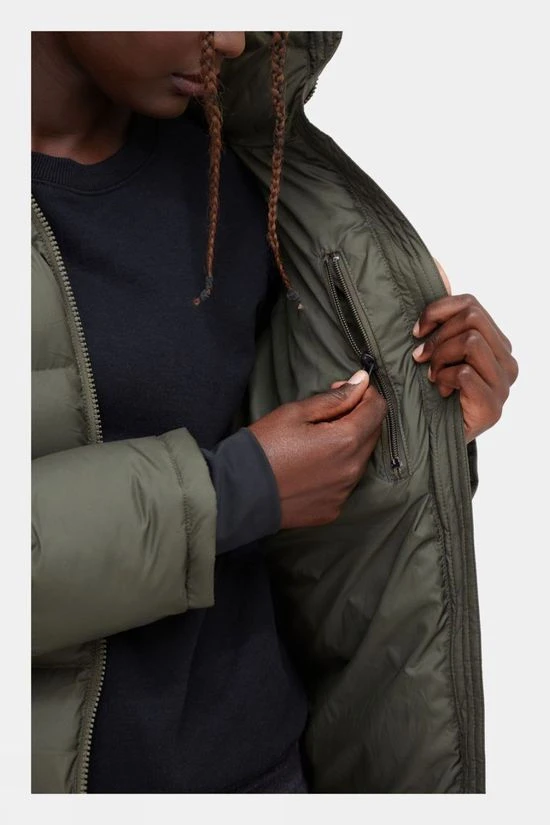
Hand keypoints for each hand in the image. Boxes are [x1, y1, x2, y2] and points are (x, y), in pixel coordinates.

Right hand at [248, 371, 386, 528]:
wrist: (239, 492)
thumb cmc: (264, 446)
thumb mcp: (296, 413)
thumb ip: (335, 398)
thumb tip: (362, 382)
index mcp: (346, 441)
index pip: (377, 409)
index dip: (364, 393)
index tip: (342, 390)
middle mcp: (352, 469)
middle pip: (373, 434)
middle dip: (358, 417)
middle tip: (326, 413)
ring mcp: (344, 492)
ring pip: (360, 459)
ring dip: (348, 444)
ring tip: (316, 441)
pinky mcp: (333, 508)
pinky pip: (345, 483)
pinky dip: (337, 469)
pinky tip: (311, 466)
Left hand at [412, 259, 517, 441]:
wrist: (433, 438)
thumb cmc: (433, 391)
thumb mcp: (437, 350)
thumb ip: (442, 321)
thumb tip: (436, 270)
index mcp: (497, 343)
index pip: (471, 304)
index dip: (438, 310)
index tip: (416, 330)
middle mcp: (507, 361)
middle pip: (471, 318)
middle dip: (438, 335)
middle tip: (420, 357)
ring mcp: (503, 385)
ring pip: (469, 341)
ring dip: (440, 357)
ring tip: (432, 375)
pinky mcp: (493, 406)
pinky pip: (464, 373)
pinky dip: (443, 379)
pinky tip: (439, 391)